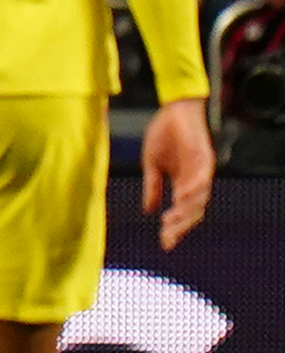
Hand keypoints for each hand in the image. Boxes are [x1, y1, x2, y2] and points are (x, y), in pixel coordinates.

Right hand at [139, 98, 213, 250]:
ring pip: (199, 199)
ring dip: (185, 211)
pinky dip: (192, 190)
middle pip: (194, 211)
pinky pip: (201, 178)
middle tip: (166, 236)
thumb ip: (152, 187)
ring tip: (170, 221)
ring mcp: (201, 170)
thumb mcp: (151, 165)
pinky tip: (180, 197)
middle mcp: (196, 181)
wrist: (174, 110)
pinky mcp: (204, 157)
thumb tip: (147, 210)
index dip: (175, 228)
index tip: (164, 243)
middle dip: (180, 226)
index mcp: (183, 184)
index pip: (182, 212)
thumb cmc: (164, 134)